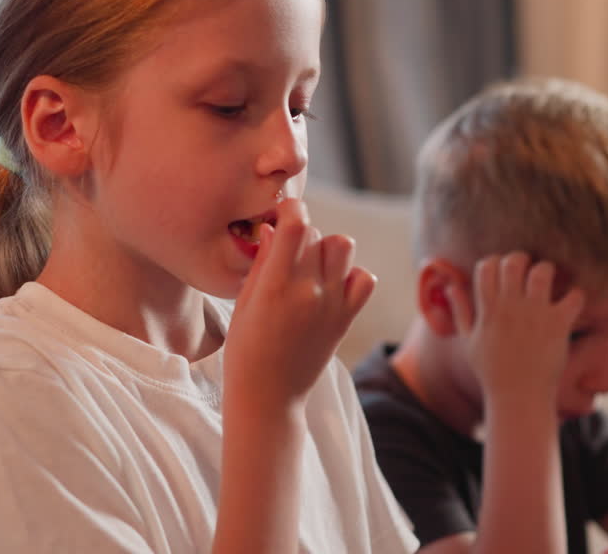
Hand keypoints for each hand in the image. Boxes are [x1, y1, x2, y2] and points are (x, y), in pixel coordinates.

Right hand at [224, 199, 375, 411]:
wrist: (268, 398)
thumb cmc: (245, 351)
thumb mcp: (243, 304)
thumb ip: (261, 264)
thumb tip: (273, 228)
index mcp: (275, 285)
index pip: (296, 224)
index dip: (290, 209)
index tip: (282, 214)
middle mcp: (307, 290)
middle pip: (316, 233)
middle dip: (301, 235)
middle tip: (288, 255)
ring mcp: (331, 304)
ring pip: (343, 246)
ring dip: (327, 249)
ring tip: (312, 269)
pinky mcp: (346, 319)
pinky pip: (364, 278)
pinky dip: (352, 275)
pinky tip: (333, 286)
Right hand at [443, 252, 583, 411]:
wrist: (518, 399)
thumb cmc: (492, 372)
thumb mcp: (469, 342)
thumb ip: (460, 311)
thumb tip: (452, 287)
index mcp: (488, 310)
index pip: (487, 266)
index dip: (495, 263)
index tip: (503, 275)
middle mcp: (510, 307)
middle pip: (514, 261)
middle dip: (521, 260)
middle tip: (527, 273)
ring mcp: (535, 315)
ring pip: (543, 271)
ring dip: (547, 272)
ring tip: (548, 283)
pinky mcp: (558, 325)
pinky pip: (573, 296)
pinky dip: (575, 296)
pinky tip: (569, 305)